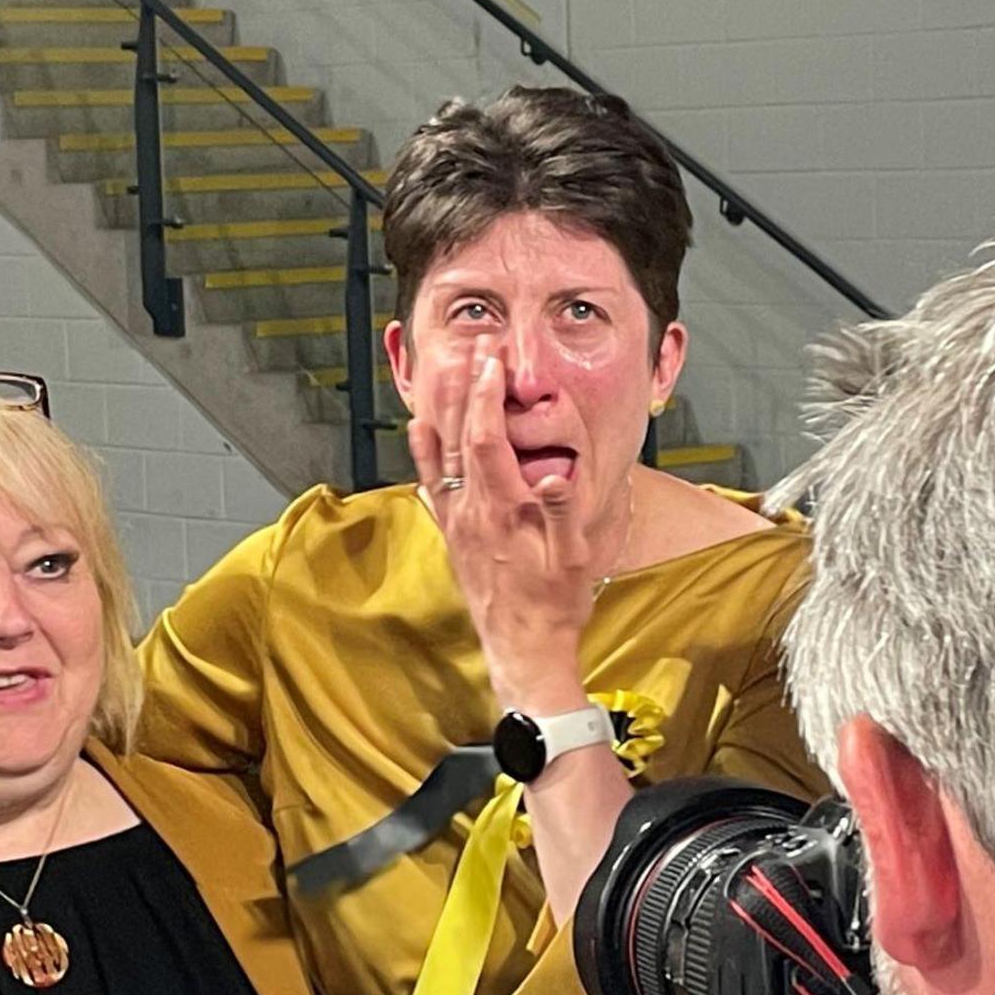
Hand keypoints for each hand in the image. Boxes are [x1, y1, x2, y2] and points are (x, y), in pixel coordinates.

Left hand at [407, 334, 604, 711]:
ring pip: (440, 453)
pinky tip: (419, 426)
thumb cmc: (555, 604)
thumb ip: (565, 512)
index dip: (485, 395)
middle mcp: (472, 511)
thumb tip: (558, 474)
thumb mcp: (574, 558)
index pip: (487, 438)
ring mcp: (458, 522)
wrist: (524, 649)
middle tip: (466, 345)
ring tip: (444, 367)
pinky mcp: (452, 534)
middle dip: (461, 386)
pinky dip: (423, 449)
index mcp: (504, 510)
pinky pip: (431, 481)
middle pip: (456, 436)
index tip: (491, 360)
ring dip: (441, 407)